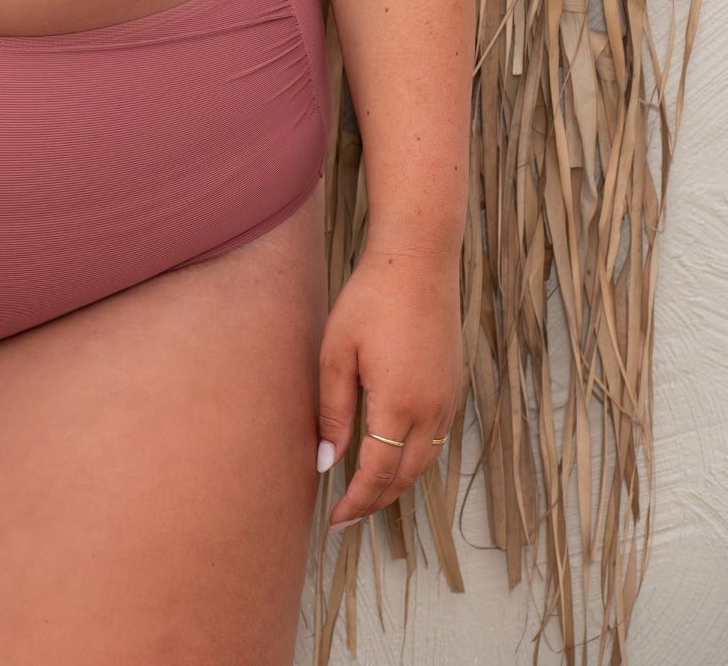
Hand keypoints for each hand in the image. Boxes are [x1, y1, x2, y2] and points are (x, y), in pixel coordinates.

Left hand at [315, 241, 461, 529]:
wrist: (418, 261)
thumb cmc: (370, 300)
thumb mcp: (336, 353)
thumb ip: (333, 412)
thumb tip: (326, 463)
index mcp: (398, 406)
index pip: (377, 476)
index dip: (355, 503)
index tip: (334, 521)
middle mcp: (431, 411)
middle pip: (405, 478)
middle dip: (376, 502)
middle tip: (347, 515)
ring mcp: (448, 398)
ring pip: (425, 462)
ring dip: (397, 483)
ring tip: (367, 493)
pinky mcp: (454, 384)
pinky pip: (437, 439)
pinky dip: (415, 458)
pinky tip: (394, 454)